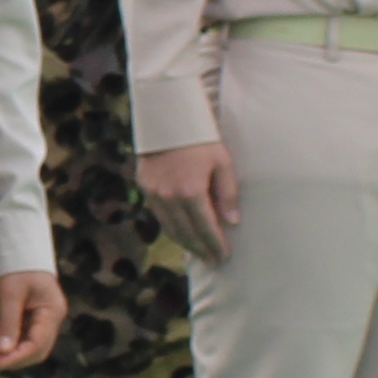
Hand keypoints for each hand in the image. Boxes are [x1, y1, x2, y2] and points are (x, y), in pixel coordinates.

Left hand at [0, 268, 67, 371]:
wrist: (21, 247)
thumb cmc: (18, 265)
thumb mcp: (10, 293)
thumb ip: (8, 323)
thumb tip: (3, 351)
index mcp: (52, 311)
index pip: (37, 344)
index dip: (17, 357)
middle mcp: (53, 318)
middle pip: (36, 350)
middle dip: (13, 359)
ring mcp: (45, 319)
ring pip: (30, 346)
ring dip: (10, 353)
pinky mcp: (34, 317)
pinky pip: (23, 337)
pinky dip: (9, 344)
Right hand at [135, 139, 239, 261]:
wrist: (166, 115)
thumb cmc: (200, 136)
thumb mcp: (222, 161)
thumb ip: (228, 193)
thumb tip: (232, 221)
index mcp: (191, 191)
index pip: (206, 228)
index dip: (215, 244)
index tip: (224, 257)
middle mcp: (170, 197)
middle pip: (187, 233)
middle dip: (201, 249)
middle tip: (213, 262)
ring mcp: (155, 193)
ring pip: (170, 228)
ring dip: (185, 243)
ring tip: (199, 252)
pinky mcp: (145, 187)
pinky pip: (159, 216)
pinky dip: (172, 229)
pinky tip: (181, 233)